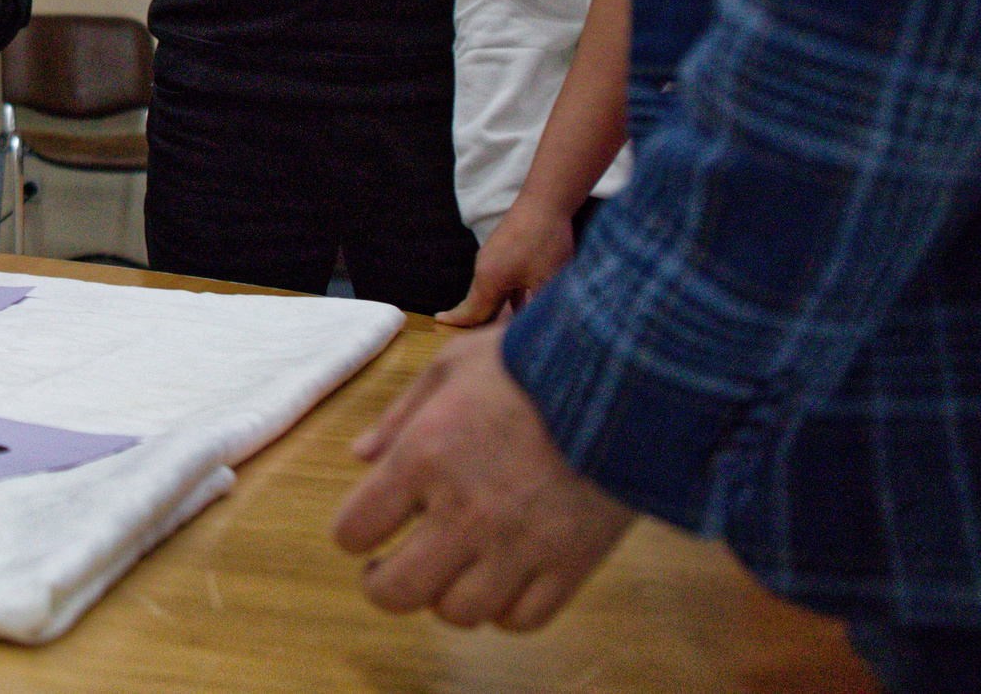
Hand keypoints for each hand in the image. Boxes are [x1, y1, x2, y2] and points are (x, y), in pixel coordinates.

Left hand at [331, 326, 635, 629]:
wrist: (628, 375)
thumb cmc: (533, 361)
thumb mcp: (451, 366)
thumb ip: (400, 416)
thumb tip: (361, 456)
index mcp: (425, 457)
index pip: (356, 529)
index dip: (353, 535)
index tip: (364, 530)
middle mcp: (465, 511)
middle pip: (398, 592)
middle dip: (384, 586)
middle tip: (390, 570)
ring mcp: (520, 545)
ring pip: (459, 614)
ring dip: (446, 597)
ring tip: (452, 571)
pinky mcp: (571, 565)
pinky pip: (523, 619)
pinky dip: (505, 609)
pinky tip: (503, 580)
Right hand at [436, 201, 576, 327]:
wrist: (543, 202)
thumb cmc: (544, 241)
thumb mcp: (546, 281)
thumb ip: (538, 308)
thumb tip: (537, 328)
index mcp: (489, 280)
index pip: (472, 311)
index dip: (458, 323)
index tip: (440, 325)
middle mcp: (484, 269)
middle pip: (479, 302)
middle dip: (479, 320)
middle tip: (477, 338)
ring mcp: (492, 257)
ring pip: (491, 290)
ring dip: (496, 307)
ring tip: (501, 323)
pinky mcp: (503, 250)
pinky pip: (500, 279)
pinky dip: (506, 293)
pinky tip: (522, 300)